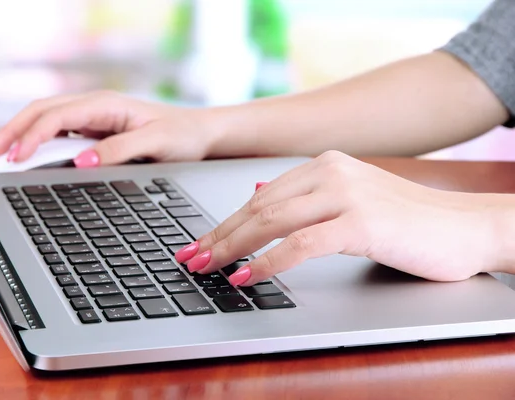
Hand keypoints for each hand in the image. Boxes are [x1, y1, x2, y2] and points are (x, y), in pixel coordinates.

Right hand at [0, 91, 218, 165]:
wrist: (200, 134)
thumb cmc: (182, 136)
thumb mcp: (156, 145)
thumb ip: (119, 151)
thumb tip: (81, 161)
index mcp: (106, 105)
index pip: (56, 116)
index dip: (31, 136)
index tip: (15, 157)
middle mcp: (96, 108)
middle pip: (41, 113)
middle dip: (12, 131)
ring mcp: (94, 118)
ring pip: (46, 121)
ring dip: (21, 136)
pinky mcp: (97, 131)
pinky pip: (59, 133)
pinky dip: (38, 143)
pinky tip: (27, 157)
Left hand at [175, 151, 505, 284]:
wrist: (466, 226)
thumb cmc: (408, 220)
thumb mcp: (351, 199)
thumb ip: (305, 198)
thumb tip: (257, 196)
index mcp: (325, 165)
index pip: (260, 196)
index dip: (225, 222)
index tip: (200, 243)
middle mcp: (331, 172)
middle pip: (257, 207)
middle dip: (219, 235)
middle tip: (191, 258)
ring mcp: (346, 194)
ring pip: (271, 220)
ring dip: (233, 247)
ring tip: (208, 267)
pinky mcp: (361, 221)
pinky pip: (301, 243)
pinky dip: (268, 261)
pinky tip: (247, 275)